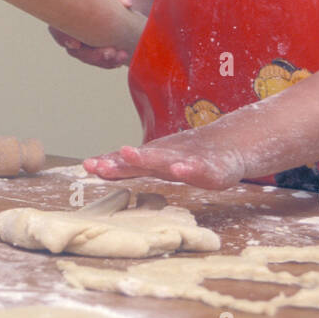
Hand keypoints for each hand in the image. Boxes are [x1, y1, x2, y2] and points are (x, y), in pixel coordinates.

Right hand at [48, 0, 137, 67]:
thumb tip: (127, 2)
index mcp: (68, 11)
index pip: (58, 28)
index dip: (63, 37)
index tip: (76, 44)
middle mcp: (72, 30)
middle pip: (75, 50)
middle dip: (92, 55)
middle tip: (111, 52)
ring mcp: (84, 41)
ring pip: (88, 57)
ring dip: (103, 60)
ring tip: (121, 56)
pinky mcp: (95, 48)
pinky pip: (99, 60)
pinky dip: (110, 62)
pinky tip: (121, 59)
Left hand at [83, 129, 247, 189]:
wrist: (228, 147)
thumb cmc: (186, 156)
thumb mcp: (155, 162)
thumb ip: (126, 167)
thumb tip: (91, 164)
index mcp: (154, 159)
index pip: (129, 164)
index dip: (111, 165)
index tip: (89, 165)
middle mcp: (169, 157)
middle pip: (145, 159)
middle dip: (126, 159)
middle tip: (107, 158)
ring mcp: (190, 161)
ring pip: (167, 160)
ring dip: (149, 158)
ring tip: (130, 154)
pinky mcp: (212, 170)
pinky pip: (199, 170)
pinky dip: (189, 168)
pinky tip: (179, 169)